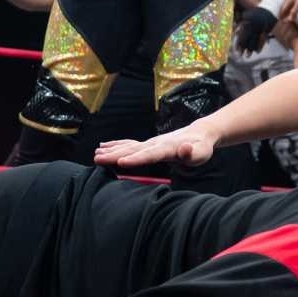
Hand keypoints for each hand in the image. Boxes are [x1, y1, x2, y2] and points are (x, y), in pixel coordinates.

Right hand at [95, 124, 216, 169]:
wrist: (199, 134)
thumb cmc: (200, 147)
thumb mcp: (201, 153)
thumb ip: (191, 153)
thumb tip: (184, 149)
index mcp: (167, 148)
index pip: (149, 154)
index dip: (136, 159)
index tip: (121, 162)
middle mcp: (155, 143)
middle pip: (132, 149)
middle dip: (115, 154)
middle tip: (98, 159)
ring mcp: (150, 142)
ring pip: (127, 146)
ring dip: (112, 150)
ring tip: (96, 154)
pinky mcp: (148, 144)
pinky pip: (128, 144)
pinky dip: (116, 145)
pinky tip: (103, 147)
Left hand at [234, 7, 276, 53]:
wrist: (270, 7)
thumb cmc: (257, 13)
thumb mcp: (247, 15)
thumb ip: (241, 23)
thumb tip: (234, 31)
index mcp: (247, 21)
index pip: (241, 34)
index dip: (238, 42)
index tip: (235, 50)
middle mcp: (253, 25)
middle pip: (247, 38)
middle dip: (243, 48)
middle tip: (239, 55)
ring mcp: (260, 28)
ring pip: (254, 40)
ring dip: (250, 49)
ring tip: (247, 56)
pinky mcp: (267, 30)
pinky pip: (262, 39)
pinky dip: (260, 46)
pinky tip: (257, 52)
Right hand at [279, 0, 297, 23]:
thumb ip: (294, 12)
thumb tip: (289, 20)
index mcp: (290, 0)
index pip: (283, 9)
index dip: (281, 15)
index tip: (280, 21)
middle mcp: (293, 0)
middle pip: (287, 9)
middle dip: (285, 15)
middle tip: (284, 22)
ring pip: (292, 9)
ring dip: (291, 14)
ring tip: (290, 20)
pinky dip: (296, 12)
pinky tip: (297, 15)